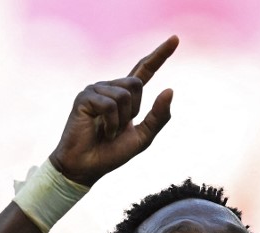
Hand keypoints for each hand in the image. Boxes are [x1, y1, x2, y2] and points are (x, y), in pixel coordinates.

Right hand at [49, 35, 178, 186]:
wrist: (87, 166)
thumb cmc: (112, 153)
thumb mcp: (143, 137)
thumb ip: (158, 116)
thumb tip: (169, 89)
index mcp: (126, 95)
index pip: (145, 70)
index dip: (160, 55)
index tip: (175, 39)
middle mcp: (110, 88)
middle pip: (136, 84)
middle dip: (134, 110)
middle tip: (118, 128)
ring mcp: (96, 90)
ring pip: (124, 94)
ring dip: (121, 120)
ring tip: (108, 131)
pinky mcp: (84, 97)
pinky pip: (109, 105)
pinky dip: (110, 123)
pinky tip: (100, 131)